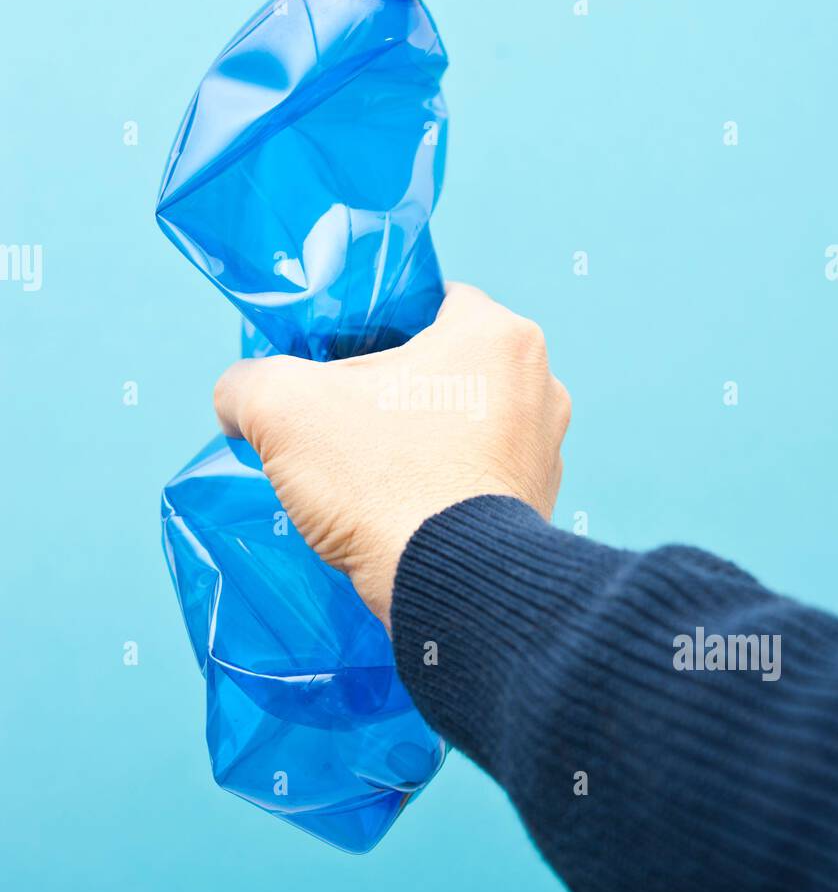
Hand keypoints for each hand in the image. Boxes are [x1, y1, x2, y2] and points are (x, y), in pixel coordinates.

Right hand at [214, 283, 570, 628]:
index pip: (430, 302)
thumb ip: (246, 384)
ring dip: (422, 438)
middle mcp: (540, 383)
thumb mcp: (281, 410)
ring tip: (369, 471)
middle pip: (446, 365)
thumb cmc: (382, 481)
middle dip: (396, 388)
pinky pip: (480, 477)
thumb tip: (236, 398)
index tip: (339, 359)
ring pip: (466, 423)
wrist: (450, 589)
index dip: (375, 324)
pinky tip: (402, 510)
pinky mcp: (539, 504)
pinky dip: (444, 485)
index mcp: (497, 334)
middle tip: (345, 419)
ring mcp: (546, 448)